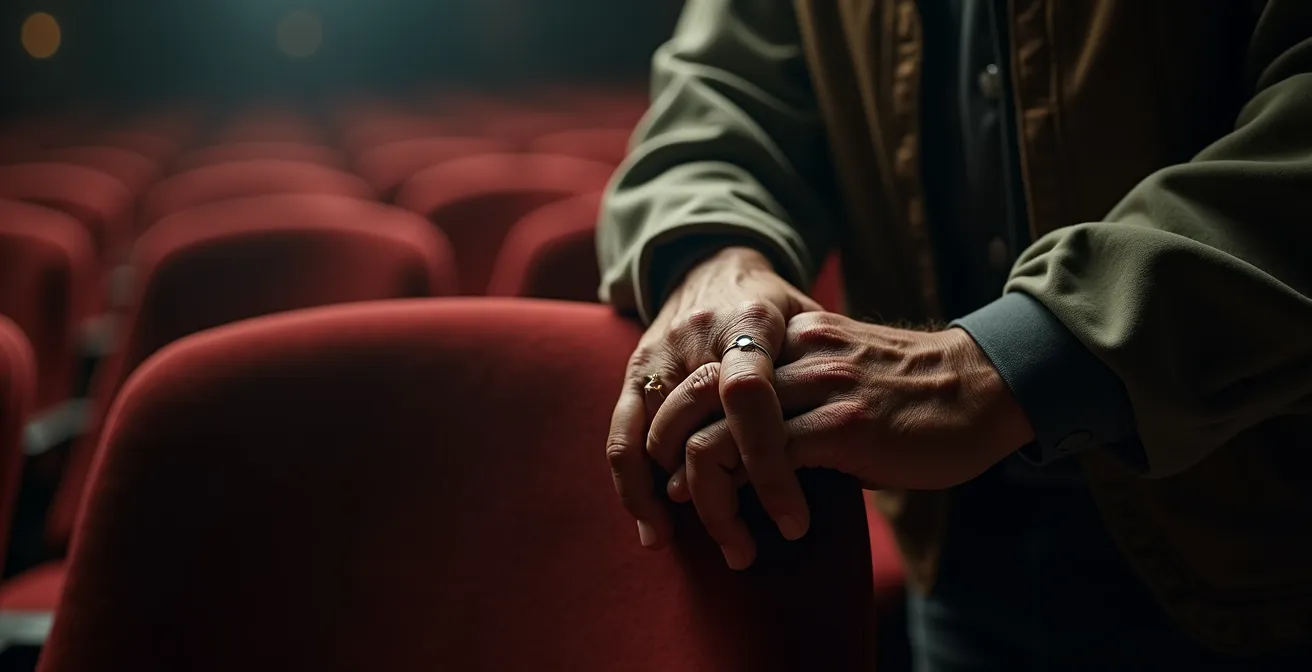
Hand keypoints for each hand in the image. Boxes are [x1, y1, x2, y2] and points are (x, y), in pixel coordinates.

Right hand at [605, 246, 820, 567]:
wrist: (714, 263)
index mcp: (752, 322)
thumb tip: (866, 441)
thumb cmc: (779, 309)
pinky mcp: (634, 369)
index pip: (750, 398)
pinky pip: (621, 434)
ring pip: (651, 438)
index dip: (768, 465)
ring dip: (663, 501)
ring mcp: (660, 352)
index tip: (791, 521)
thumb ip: (826, 373)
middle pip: (697, 427)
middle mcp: (699, 335)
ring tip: (685, 549)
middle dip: (716, 499)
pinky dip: (633, 485)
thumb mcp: (811, 324)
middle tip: (742, 553)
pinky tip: (653, 527)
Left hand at [648, 311, 1034, 562]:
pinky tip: (783, 530)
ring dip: (708, 498)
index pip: (701, 377)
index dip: (676, 430)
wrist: (985, 386)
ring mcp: (815, 386)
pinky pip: (768, 462)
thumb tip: (738, 466)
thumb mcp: (837, 383)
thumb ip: (790, 408)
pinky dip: (757, 503)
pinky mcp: (842, 424)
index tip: (679, 478)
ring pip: (716, 437)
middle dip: (668, 460)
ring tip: (730, 539)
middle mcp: (790, 353)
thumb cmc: (912, 397)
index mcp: (785, 337)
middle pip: (691, 399)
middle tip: (677, 508)